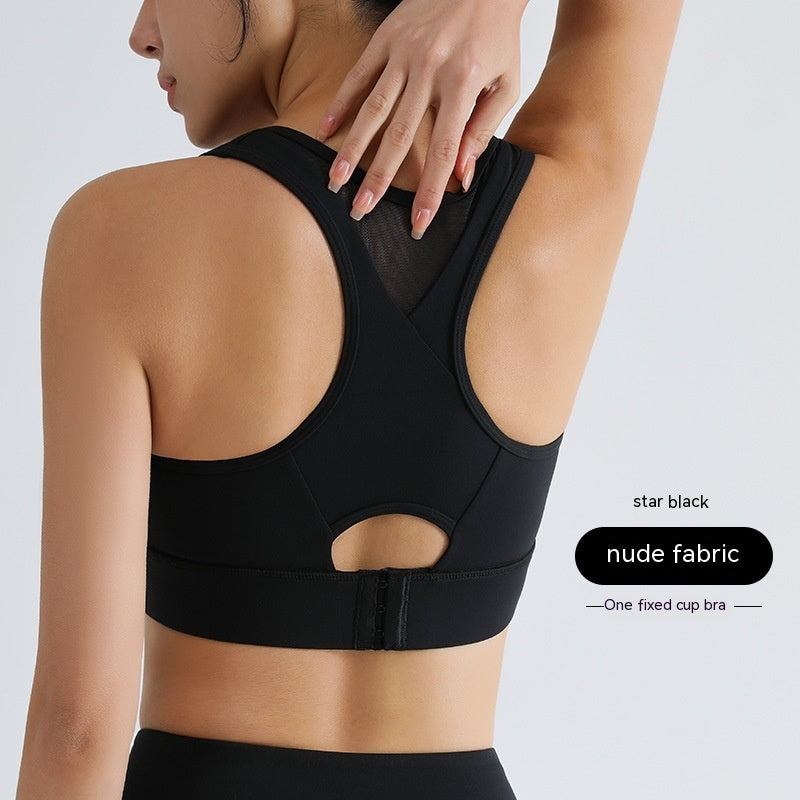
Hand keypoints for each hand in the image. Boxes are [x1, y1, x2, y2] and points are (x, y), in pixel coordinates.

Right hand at [317, 0, 527, 239]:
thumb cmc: (498, 38)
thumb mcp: (507, 84)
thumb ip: (484, 130)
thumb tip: (462, 176)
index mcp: (463, 84)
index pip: (444, 149)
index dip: (430, 190)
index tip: (418, 222)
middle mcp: (430, 70)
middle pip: (400, 136)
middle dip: (378, 178)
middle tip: (360, 211)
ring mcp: (404, 53)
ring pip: (373, 109)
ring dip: (352, 149)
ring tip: (335, 180)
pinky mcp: (386, 38)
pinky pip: (358, 75)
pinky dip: (340, 104)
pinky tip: (324, 131)